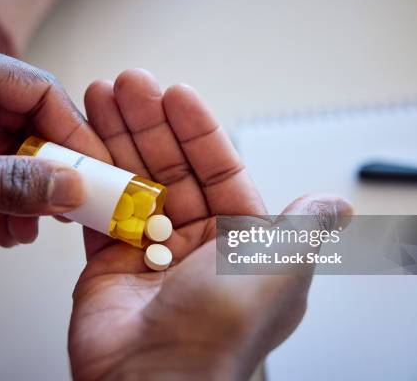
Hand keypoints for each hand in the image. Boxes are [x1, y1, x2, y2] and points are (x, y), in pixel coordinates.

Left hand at [0, 36, 108, 245]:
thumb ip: (10, 183)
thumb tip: (69, 187)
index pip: (42, 93)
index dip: (75, 134)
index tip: (94, 171)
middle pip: (30, 122)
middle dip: (47, 171)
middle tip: (64, 207)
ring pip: (11, 147)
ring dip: (23, 190)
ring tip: (24, 228)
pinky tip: (1, 224)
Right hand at [68, 69, 351, 379]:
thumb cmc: (222, 329)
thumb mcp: (278, 267)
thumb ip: (302, 227)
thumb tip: (336, 202)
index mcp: (239, 243)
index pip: (218, 169)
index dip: (197, 130)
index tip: (174, 95)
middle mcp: (195, 246)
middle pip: (170, 169)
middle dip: (148, 124)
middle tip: (128, 87)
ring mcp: (150, 253)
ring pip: (132, 184)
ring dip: (115, 141)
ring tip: (99, 99)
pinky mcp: (109, 264)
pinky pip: (99, 212)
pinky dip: (89, 179)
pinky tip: (81, 145)